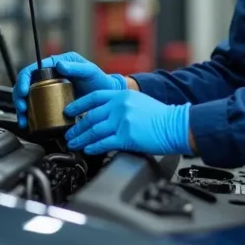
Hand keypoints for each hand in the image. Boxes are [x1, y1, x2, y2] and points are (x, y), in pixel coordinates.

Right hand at [12, 52, 125, 127]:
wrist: (106, 95)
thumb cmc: (99, 80)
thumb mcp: (89, 71)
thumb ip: (76, 67)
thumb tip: (59, 64)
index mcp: (55, 64)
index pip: (33, 69)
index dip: (24, 79)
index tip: (24, 91)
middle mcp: (49, 76)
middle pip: (26, 84)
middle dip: (19, 96)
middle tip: (23, 108)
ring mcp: (49, 90)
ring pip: (28, 97)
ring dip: (22, 108)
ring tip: (24, 120)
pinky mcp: (51, 102)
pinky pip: (36, 107)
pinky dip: (30, 116)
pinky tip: (29, 124)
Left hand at [63, 90, 191, 155]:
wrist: (175, 125)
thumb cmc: (160, 116)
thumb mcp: (138, 101)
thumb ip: (121, 105)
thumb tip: (104, 114)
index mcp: (122, 95)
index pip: (94, 97)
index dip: (78, 105)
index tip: (69, 111)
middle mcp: (120, 106)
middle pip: (91, 117)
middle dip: (76, 128)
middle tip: (68, 135)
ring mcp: (122, 121)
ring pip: (94, 130)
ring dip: (81, 139)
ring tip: (73, 144)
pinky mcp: (126, 136)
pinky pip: (104, 143)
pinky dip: (93, 147)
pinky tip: (88, 150)